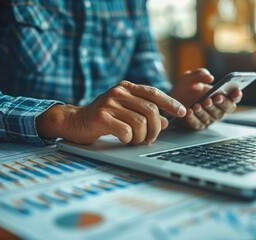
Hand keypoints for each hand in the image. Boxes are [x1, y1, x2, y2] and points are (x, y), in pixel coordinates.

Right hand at [37, 81, 186, 144]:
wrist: (74, 121)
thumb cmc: (103, 117)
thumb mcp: (125, 111)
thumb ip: (144, 113)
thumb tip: (166, 122)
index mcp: (126, 87)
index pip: (154, 93)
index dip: (170, 103)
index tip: (182, 112)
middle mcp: (119, 92)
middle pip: (150, 110)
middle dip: (155, 128)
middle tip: (151, 138)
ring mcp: (110, 103)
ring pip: (140, 122)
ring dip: (141, 136)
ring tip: (135, 140)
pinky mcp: (102, 117)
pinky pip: (126, 131)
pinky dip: (129, 139)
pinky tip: (124, 139)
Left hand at [170, 68, 242, 129]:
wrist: (171, 98)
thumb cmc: (185, 87)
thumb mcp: (191, 77)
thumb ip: (200, 74)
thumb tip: (210, 78)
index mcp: (221, 95)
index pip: (234, 98)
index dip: (237, 95)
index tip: (236, 91)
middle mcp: (218, 108)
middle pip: (226, 109)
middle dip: (222, 103)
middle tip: (215, 98)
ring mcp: (209, 118)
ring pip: (212, 117)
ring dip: (205, 111)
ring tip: (198, 105)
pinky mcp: (198, 125)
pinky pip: (198, 124)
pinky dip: (193, 118)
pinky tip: (189, 111)